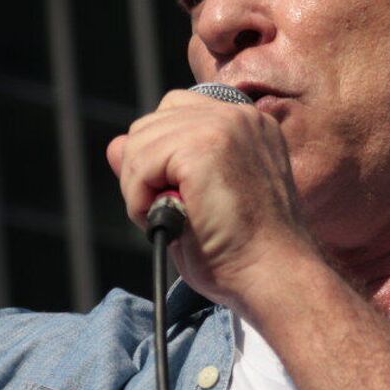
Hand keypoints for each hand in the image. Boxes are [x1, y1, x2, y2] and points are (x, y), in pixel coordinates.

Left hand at [106, 89, 318, 310]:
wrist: (274, 277)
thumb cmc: (242, 253)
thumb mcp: (194, 201)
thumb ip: (156, 167)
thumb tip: (115, 145)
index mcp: (247, 125)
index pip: (176, 112)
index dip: (159, 155)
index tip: (172, 194)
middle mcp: (239, 116)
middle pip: (151, 123)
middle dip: (144, 171)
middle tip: (168, 213)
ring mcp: (224, 126)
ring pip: (140, 142)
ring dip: (139, 188)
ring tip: (170, 220)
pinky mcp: (205, 146)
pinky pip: (141, 162)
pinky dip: (139, 198)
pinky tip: (165, 220)